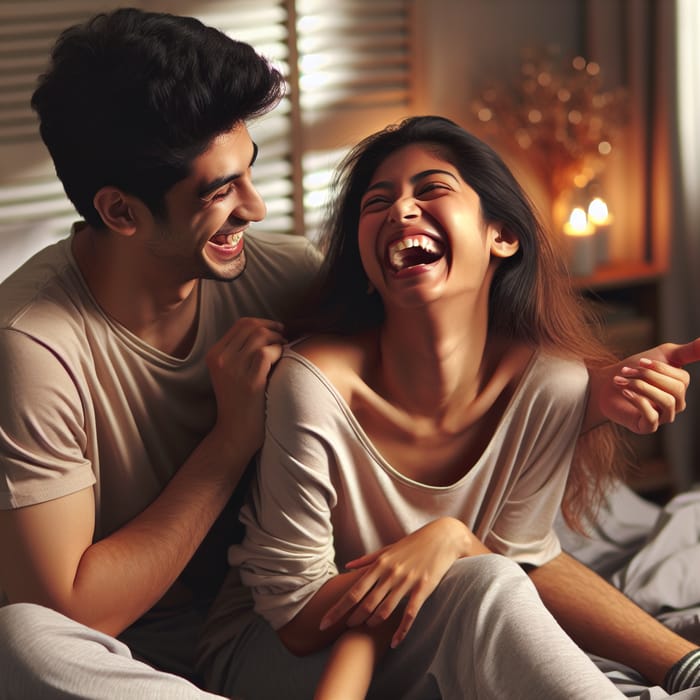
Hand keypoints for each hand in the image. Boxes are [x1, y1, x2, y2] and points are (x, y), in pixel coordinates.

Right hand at [206, 317, 285, 458]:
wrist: (235, 433)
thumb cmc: (239, 402)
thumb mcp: (230, 373)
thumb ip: (240, 352)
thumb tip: (266, 330)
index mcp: (214, 355)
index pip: (241, 324)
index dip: (263, 322)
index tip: (276, 329)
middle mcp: (221, 359)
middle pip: (251, 327)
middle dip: (273, 328)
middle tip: (284, 336)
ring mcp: (234, 370)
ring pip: (261, 336)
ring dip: (278, 339)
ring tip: (285, 347)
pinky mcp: (250, 382)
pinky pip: (267, 353)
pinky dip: (280, 351)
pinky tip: (283, 359)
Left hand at [320, 518, 486, 647]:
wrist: (442, 537)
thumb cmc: (414, 543)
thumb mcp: (389, 548)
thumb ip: (367, 560)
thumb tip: (347, 566)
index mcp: (380, 564)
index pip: (353, 591)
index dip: (337, 609)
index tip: (323, 623)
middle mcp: (390, 573)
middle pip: (365, 602)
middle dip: (351, 619)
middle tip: (341, 631)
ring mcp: (406, 582)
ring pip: (385, 610)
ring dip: (372, 623)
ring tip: (364, 632)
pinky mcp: (423, 589)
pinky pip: (409, 614)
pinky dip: (400, 630)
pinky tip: (394, 643)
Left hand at [593, 338, 699, 433]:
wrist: (604, 384)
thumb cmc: (635, 369)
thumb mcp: (664, 355)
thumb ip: (689, 351)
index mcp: (680, 388)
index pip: (683, 379)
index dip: (659, 369)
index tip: (639, 362)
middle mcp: (676, 404)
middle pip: (676, 390)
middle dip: (649, 377)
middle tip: (626, 371)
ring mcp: (662, 417)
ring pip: (667, 402)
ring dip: (641, 388)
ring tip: (622, 381)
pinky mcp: (647, 427)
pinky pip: (652, 417)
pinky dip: (638, 401)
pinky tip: (624, 393)